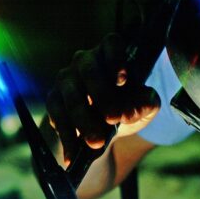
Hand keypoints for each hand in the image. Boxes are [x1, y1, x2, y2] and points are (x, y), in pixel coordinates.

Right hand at [46, 33, 160, 165]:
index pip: (111, 44)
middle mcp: (85, 62)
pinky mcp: (54, 100)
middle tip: (114, 119)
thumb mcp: (143, 108)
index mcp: (111, 55)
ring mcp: (66, 79)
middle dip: (102, 95)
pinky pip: (57, 116)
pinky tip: (73, 154)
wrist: (104, 132)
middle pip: (89, 70)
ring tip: (97, 143)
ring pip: (72, 95)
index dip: (116, 58)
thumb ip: (145, 104)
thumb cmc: (127, 109)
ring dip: (84, 121)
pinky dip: (67, 137)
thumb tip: (132, 110)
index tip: (123, 80)